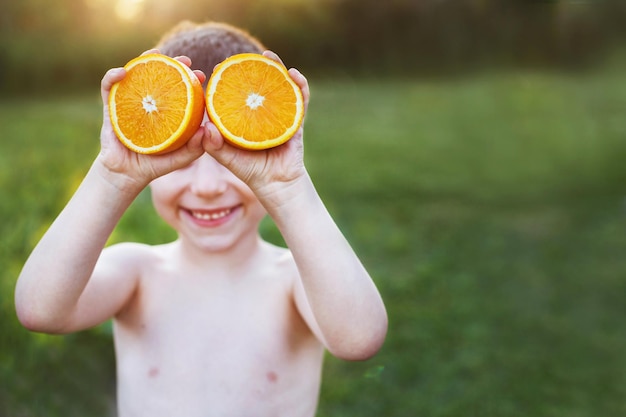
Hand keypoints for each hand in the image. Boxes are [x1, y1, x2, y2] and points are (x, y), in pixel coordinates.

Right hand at [97, 50, 207, 191]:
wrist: (126, 175)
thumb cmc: (155, 165)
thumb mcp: (180, 158)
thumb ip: (195, 148)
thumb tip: (206, 130)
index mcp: (166, 110)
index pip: (180, 88)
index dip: (191, 78)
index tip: (201, 74)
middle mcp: (149, 103)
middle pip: (160, 76)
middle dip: (173, 64)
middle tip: (185, 60)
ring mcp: (129, 102)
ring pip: (136, 75)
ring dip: (144, 60)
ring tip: (155, 53)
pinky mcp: (110, 107)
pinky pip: (108, 88)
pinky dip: (112, 77)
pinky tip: (122, 72)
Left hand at [202, 51, 310, 199]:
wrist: (276, 184)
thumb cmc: (250, 170)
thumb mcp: (227, 157)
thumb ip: (214, 145)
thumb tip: (206, 126)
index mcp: (244, 116)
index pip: (238, 91)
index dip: (231, 77)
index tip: (222, 65)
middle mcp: (261, 112)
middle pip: (260, 83)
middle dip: (255, 66)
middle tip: (248, 56)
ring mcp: (280, 114)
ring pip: (279, 86)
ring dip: (277, 68)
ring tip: (270, 56)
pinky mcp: (295, 120)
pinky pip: (299, 100)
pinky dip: (300, 86)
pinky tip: (295, 75)